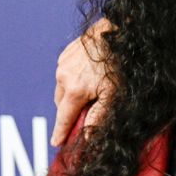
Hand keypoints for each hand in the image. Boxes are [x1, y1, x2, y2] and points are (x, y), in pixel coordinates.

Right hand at [51, 19, 114, 146]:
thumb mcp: (114, 95)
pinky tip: (88, 75)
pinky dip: (73, 78)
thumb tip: (88, 135)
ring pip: (62, 87)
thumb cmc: (119, 64)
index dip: (60, 132)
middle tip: (82, 115)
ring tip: (90, 91)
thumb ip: (98, 117)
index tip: (56, 143)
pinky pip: (65, 72)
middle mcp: (63, 77)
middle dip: (69, 112)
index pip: (63, 118)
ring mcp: (63, 64)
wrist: (118, 32)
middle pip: (61, 104)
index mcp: (74, 91)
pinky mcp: (66, 53)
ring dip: (71, 94)